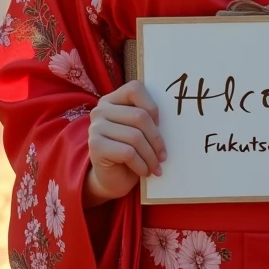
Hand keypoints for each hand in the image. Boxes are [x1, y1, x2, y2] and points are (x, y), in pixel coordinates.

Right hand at [84, 80, 166, 206]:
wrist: (111, 178)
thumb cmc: (130, 151)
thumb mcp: (138, 130)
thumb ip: (146, 117)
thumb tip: (172, 118)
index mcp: (112, 99)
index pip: (135, 89)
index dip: (152, 107)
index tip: (159, 125)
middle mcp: (101, 110)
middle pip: (139, 116)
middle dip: (156, 139)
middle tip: (163, 155)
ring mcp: (96, 127)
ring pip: (135, 136)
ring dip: (150, 156)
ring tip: (155, 166)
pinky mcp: (95, 146)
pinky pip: (128, 152)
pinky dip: (141, 164)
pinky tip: (144, 171)